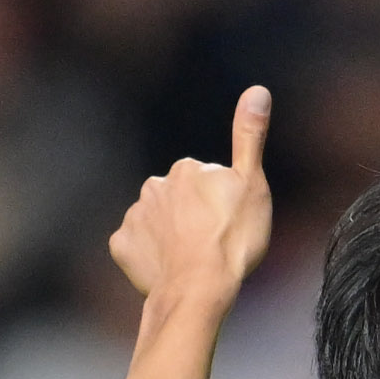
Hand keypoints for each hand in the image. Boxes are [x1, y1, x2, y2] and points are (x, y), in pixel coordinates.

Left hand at [109, 85, 276, 320]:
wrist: (199, 288)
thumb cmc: (232, 239)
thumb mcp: (252, 184)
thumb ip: (250, 136)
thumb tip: (257, 90)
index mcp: (186, 169)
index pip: (206, 183)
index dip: (221, 205)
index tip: (230, 225)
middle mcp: (155, 186)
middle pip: (178, 200)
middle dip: (191, 217)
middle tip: (211, 244)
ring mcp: (135, 216)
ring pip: (156, 222)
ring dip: (170, 236)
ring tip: (190, 260)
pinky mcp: (121, 245)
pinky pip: (136, 247)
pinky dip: (148, 257)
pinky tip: (167, 269)